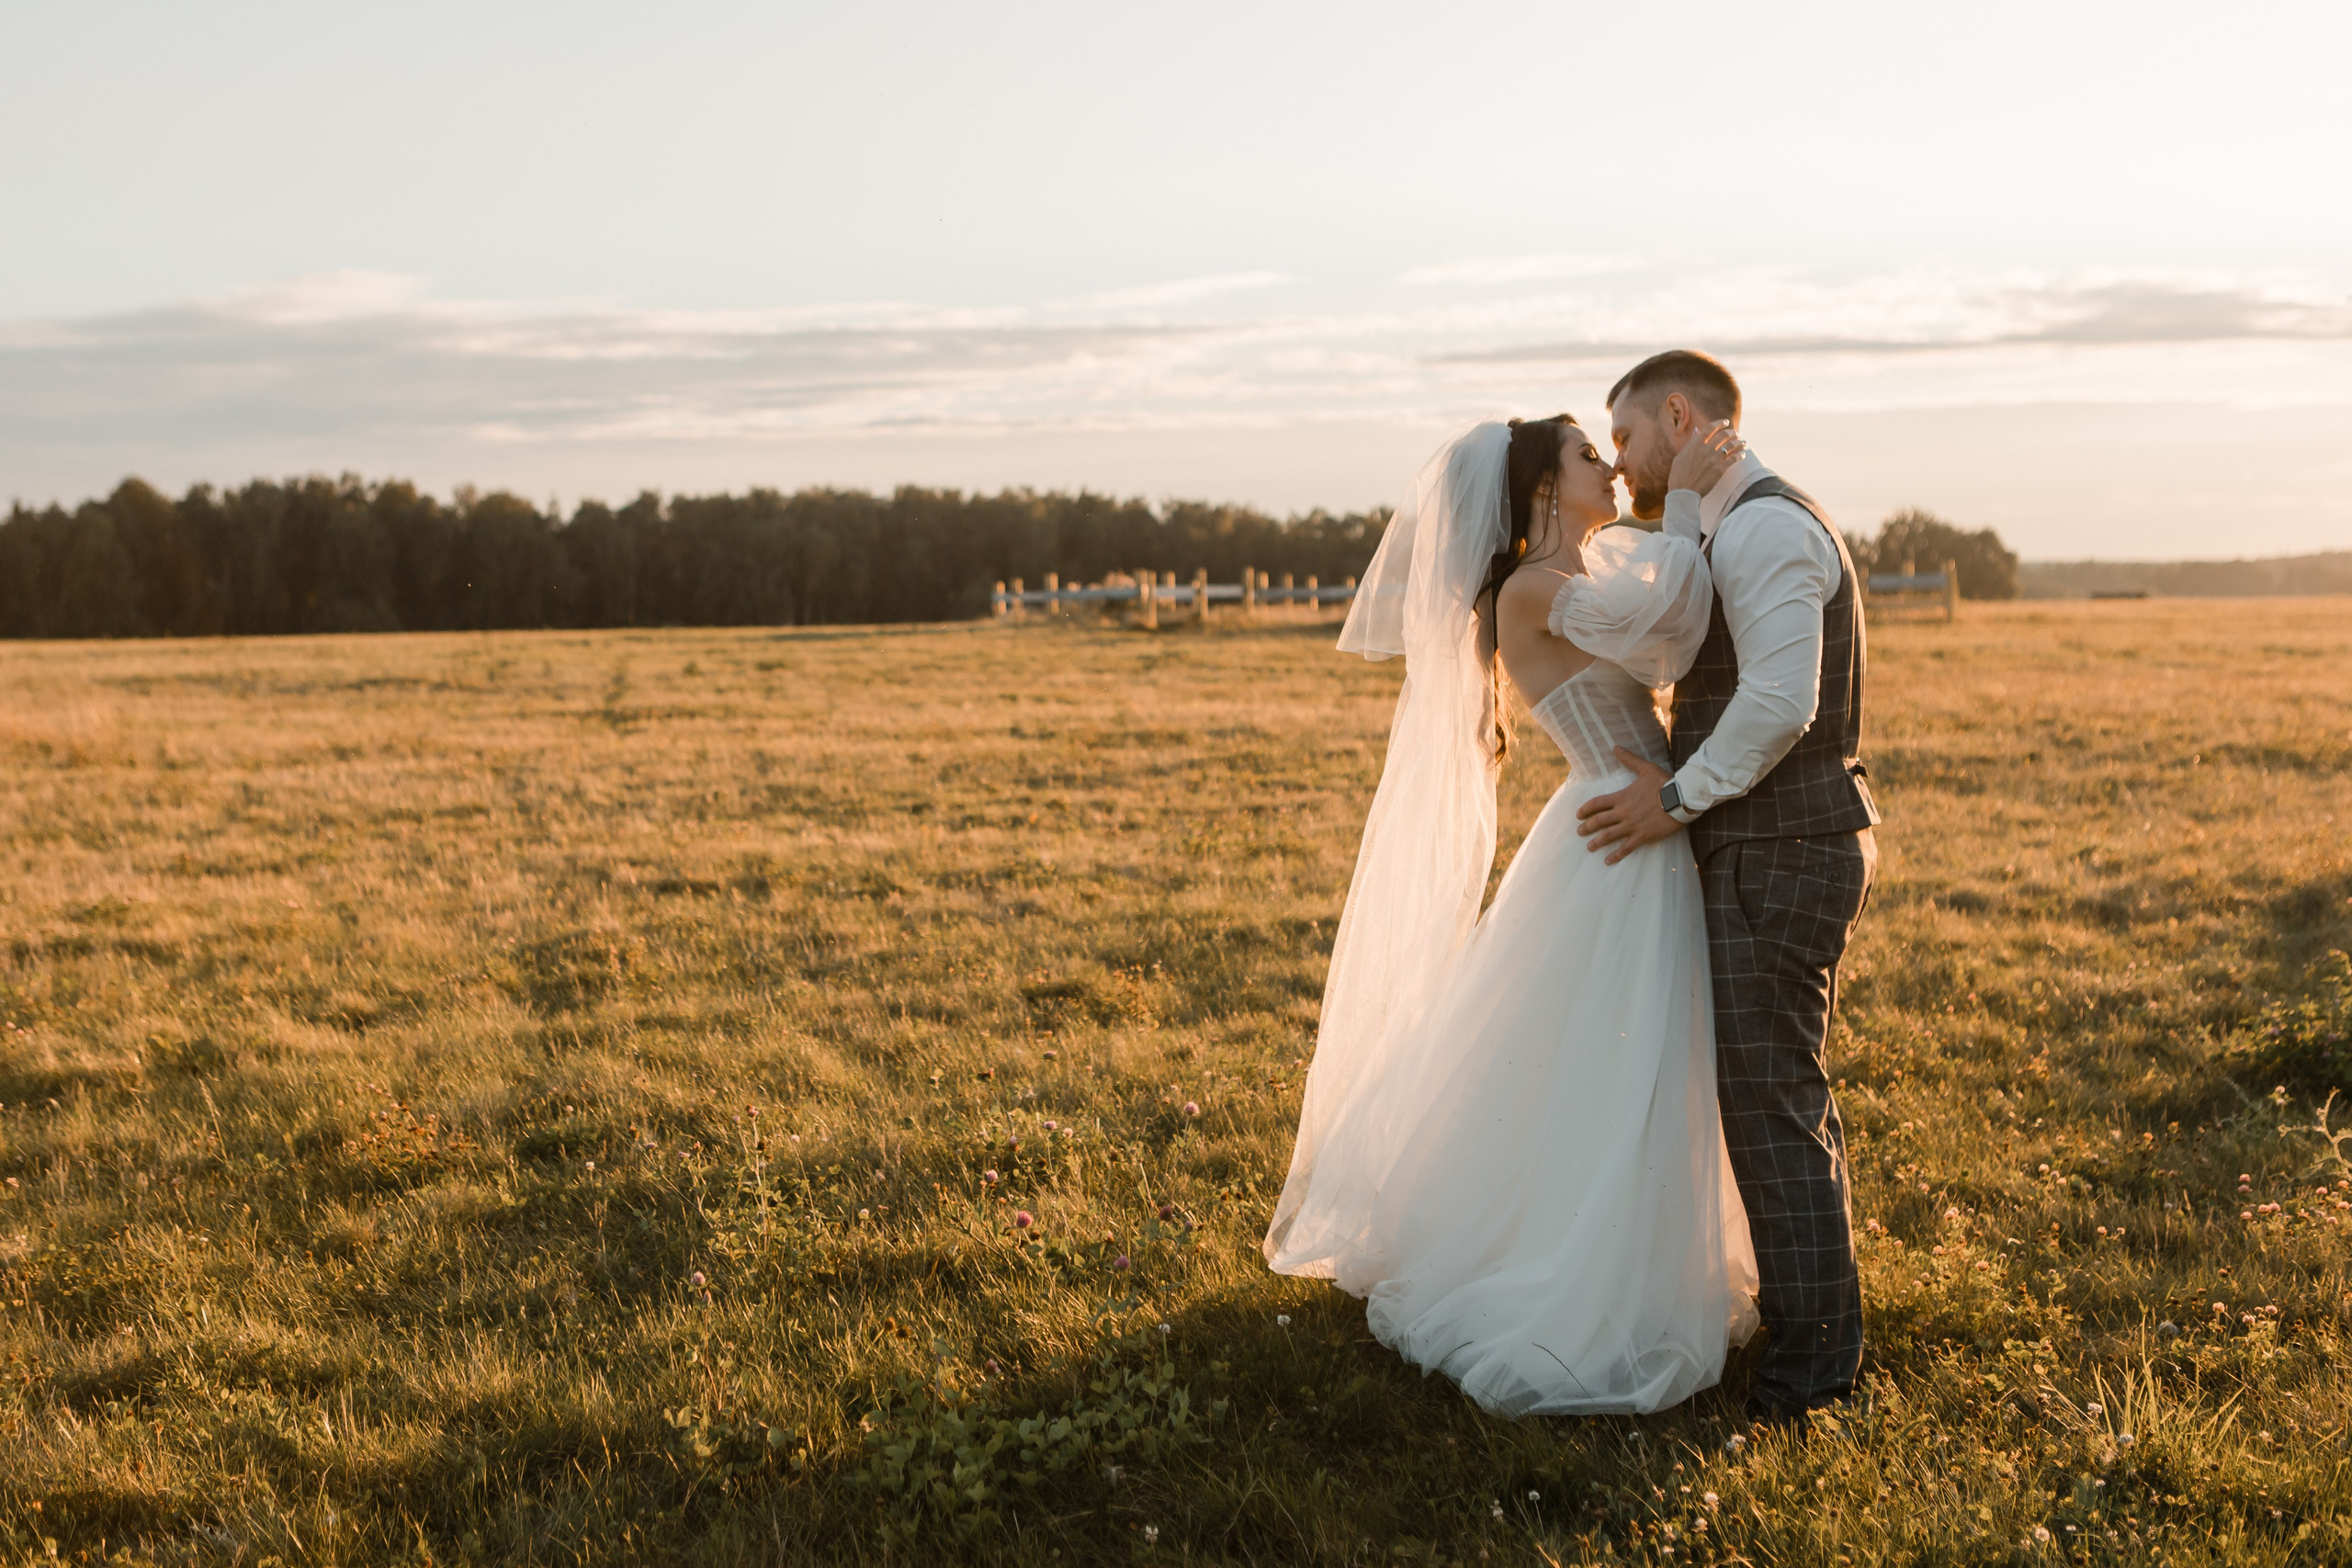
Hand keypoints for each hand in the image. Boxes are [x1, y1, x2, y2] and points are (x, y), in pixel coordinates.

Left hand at [1573, 748, 1682, 863]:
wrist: (1680, 799)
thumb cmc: (1664, 783)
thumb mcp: (1646, 768)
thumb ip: (1629, 759)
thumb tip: (1615, 747)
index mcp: (1622, 797)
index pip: (1597, 804)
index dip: (1586, 809)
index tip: (1578, 815)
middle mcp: (1623, 812)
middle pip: (1599, 821)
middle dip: (1587, 827)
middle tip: (1579, 832)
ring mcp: (1631, 826)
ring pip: (1608, 836)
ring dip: (1597, 842)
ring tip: (1589, 847)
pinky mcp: (1642, 836)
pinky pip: (1626, 848)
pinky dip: (1616, 855)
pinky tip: (1608, 861)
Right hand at [1666, 419, 1744, 496]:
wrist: (1683, 492)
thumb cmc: (1679, 476)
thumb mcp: (1680, 456)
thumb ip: (1691, 443)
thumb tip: (1697, 430)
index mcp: (1695, 445)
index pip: (1710, 428)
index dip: (1720, 423)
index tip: (1726, 422)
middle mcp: (1705, 450)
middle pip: (1723, 435)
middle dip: (1732, 432)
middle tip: (1737, 434)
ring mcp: (1713, 459)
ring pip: (1731, 445)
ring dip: (1739, 442)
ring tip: (1743, 442)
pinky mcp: (1720, 469)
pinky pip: (1734, 458)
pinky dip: (1740, 455)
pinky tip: (1742, 454)